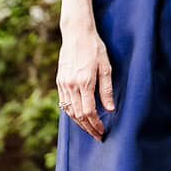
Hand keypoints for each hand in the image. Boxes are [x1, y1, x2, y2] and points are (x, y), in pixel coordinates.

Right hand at [57, 24, 115, 139]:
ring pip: (69, 112)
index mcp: (85, 82)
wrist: (76, 34)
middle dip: (88, 128)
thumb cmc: (95, 48)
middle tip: (98, 136)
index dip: (96, 124)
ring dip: (79, 124)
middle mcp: (71, 86)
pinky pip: (64, 103)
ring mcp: (63, 84)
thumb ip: (107, 89)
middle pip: (78, 115)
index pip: (89, 112)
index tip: (103, 132)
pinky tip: (78, 117)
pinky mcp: (59, 82)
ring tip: (90, 130)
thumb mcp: (106, 66)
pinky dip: (71, 114)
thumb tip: (110, 109)